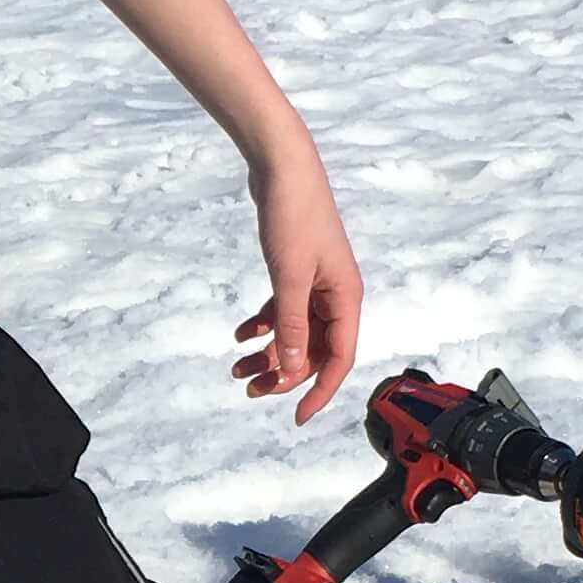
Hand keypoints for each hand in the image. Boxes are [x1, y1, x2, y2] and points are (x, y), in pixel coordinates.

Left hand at [232, 134, 362, 421]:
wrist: (282, 166)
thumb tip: (290, 368)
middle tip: (248, 390)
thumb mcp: (289, 277)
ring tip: (236, 369)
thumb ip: (291, 325)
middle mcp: (336, 294)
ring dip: (268, 353)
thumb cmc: (294, 215)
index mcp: (346, 298)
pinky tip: (239, 335)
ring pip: (295, 332)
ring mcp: (316, 283)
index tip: (296, 416)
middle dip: (283, 373)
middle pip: (314, 350)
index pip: (339, 358)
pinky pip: (283, 310)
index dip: (320, 390)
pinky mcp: (297, 271)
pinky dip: (262, 325)